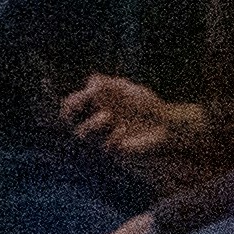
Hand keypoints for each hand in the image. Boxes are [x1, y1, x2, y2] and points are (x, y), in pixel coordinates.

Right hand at [51, 72, 203, 157]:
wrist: (165, 126)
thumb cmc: (146, 107)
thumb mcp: (129, 90)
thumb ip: (110, 85)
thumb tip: (91, 82)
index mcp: (95, 107)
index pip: (71, 105)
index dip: (73, 100)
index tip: (88, 93)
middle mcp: (95, 123)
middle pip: (68, 119)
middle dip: (71, 111)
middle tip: (84, 103)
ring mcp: (103, 138)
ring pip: (81, 135)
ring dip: (92, 124)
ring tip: (108, 116)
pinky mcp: (116, 152)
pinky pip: (105, 147)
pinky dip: (112, 136)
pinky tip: (123, 129)